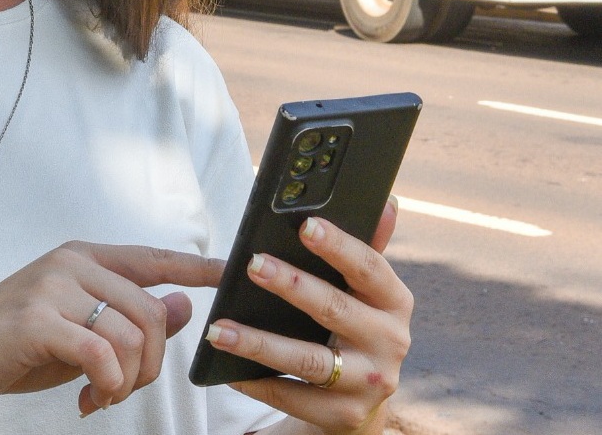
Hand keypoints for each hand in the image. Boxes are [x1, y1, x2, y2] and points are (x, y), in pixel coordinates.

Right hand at [0, 242, 221, 416]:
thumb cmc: (12, 344)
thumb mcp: (79, 328)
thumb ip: (129, 316)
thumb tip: (186, 305)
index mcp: (85, 257)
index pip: (155, 257)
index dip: (199, 266)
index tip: (234, 271)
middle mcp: (73, 262)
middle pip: (154, 312)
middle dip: (151, 366)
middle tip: (120, 391)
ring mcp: (53, 285)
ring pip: (132, 336)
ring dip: (126, 382)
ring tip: (99, 396)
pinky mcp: (37, 318)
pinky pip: (101, 355)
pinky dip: (105, 386)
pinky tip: (84, 398)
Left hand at [203, 200, 411, 434]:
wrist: (361, 395)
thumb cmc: (352, 323)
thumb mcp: (365, 291)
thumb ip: (369, 247)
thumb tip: (387, 201)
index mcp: (395, 302)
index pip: (370, 268)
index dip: (339, 246)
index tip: (305, 226)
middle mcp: (391, 343)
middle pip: (335, 310)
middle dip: (291, 286)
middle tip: (252, 265)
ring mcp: (370, 383)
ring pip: (310, 360)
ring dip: (260, 343)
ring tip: (219, 329)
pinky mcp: (344, 416)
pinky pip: (294, 397)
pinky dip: (259, 383)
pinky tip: (228, 369)